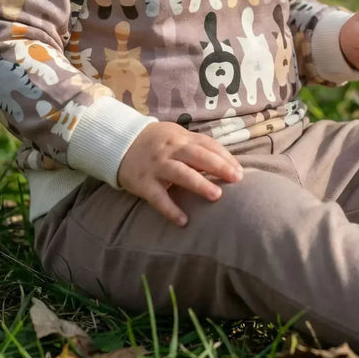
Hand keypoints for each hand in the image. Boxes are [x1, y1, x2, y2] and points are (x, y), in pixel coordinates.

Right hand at [117, 122, 242, 226]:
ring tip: (216, 195)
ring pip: (180, 173)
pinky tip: (183, 221)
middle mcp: (170, 149)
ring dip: (199, 183)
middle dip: (219, 166)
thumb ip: (196, 147)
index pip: (208, 145)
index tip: (240, 172)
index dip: (225, 157)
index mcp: (181, 137)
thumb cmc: (155, 142)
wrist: (119, 142)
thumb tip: (225, 162)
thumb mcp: (175, 136)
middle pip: (198, 156)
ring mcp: (156, 165)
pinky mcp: (143, 182)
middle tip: (237, 179)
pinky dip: (170, 209)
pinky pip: (158, 197)